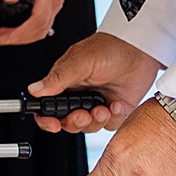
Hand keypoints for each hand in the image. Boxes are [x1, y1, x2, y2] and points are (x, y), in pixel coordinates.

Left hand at [0, 0, 64, 44]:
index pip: (38, 20)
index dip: (22, 33)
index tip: (7, 38)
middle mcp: (54, 1)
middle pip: (40, 29)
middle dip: (20, 38)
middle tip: (1, 39)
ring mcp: (54, 5)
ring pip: (41, 30)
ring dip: (23, 37)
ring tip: (4, 36)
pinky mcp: (50, 7)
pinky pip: (41, 25)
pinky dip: (28, 31)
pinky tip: (15, 31)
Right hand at [27, 31, 161, 134]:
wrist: (141, 49)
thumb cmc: (110, 48)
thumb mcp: (80, 62)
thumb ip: (57, 79)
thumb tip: (35, 90)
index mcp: (65, 83)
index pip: (48, 107)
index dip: (47, 119)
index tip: (54, 125)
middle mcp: (79, 95)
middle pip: (68, 122)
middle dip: (75, 122)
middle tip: (84, 114)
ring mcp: (97, 104)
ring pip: (89, 127)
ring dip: (96, 120)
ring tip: (104, 107)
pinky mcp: (115, 110)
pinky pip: (110, 125)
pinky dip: (114, 118)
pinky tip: (116, 104)